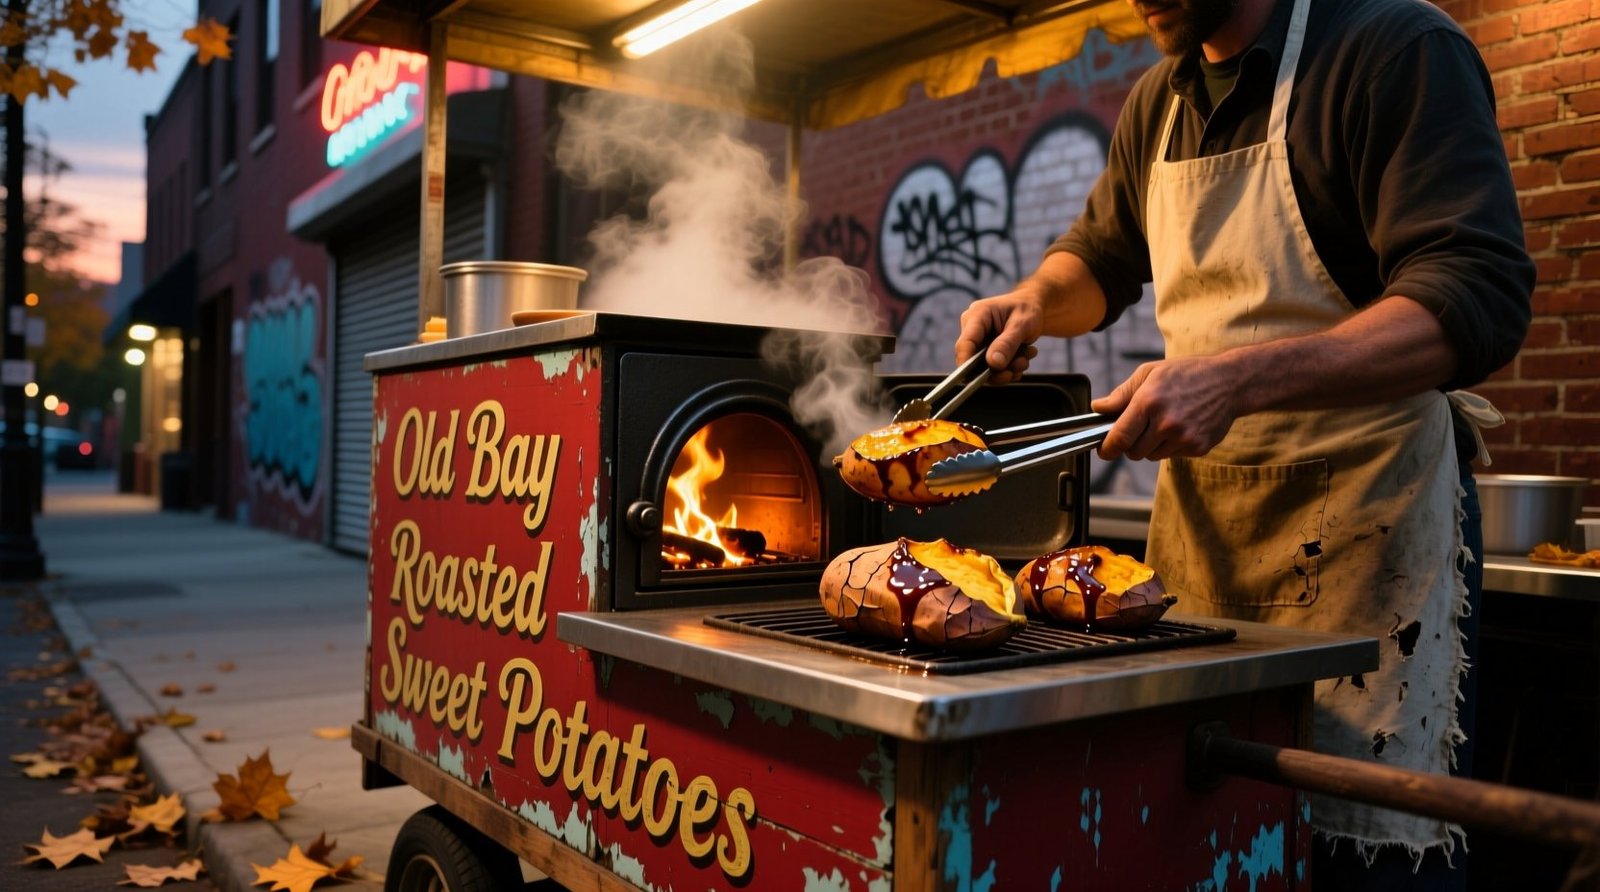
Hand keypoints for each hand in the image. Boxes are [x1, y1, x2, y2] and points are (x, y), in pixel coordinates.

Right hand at [956, 289, 1043, 384]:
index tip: (978, 379)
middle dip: (999, 369)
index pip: (965, 343)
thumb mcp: (1022, 324)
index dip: (967, 363)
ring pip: (986, 368)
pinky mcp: (985, 352)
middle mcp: (973, 330)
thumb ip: (1007, 343)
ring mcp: (979, 342)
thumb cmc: (1027, 310)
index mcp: (976, 316)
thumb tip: (993, 363)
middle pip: (974, 361)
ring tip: (1027, 355)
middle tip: (1021, 364)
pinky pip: (993, 370)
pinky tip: (1023, 356)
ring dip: (1008, 369)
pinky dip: (1010, 369)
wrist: (1033, 308)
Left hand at [1090, 355, 1241, 460]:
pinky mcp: (1198, 447)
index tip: (1103, 450)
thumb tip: (1098, 408)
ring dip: (1151, 445)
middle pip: (1133, 452)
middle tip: (1139, 429)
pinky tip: (1181, 426)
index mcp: (1149, 402)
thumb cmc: (1187, 374)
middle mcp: (1166, 422)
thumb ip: (1122, 394)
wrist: (1229, 383)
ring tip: (1163, 423)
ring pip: (1152, 456)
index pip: (1119, 437)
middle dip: (1130, 444)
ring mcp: (1184, 437)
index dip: (1107, 448)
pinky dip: (1171, 446)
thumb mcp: (1150, 373)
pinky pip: (1172, 455)